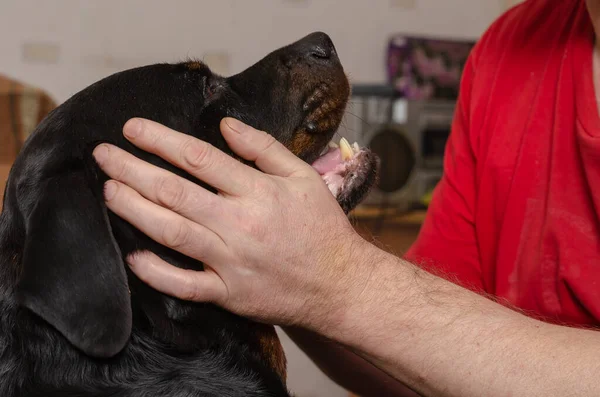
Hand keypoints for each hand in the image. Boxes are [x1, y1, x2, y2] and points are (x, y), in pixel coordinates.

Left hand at [92, 117, 371, 328]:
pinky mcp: (228, 294)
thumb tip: (226, 125)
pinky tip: (132, 256)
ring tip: (108, 192)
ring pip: (171, 233)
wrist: (339, 283)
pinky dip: (155, 272)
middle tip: (103, 156)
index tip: (132, 129)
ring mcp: (231, 261)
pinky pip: (184, 284)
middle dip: (132, 170)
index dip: (159, 140)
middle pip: (174, 192)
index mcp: (257, 192)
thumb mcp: (303, 177)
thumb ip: (264, 148)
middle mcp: (239, 224)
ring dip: (134, 211)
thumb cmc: (322, 228)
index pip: (198, 157)